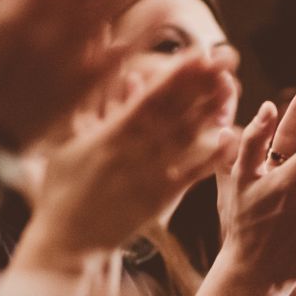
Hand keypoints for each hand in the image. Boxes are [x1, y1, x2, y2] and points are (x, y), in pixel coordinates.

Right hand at [17, 45, 239, 264]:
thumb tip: (114, 71)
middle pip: (174, 112)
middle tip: (226, 59)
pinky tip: (231, 138)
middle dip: (200, 84)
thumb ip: (90, 104)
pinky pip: (190, 175)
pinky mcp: (160, 199)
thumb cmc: (63, 188)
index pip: (149, 98)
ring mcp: (149, 175)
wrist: (68, 242)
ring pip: (185, 139)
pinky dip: (210, 157)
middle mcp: (133, 152)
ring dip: (210, 112)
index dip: (175, 75)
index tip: (198, 53)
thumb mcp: (67, 140)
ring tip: (232, 88)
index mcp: (109, 135)